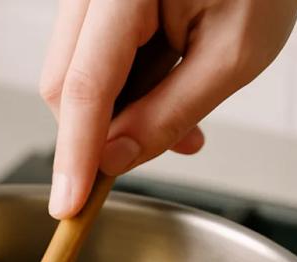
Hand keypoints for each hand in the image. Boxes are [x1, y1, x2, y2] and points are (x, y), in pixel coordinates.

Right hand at [40, 0, 296, 217]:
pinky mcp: (101, 4)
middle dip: (98, 135)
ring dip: (115, 115)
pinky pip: (93, 59)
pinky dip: (122, 90)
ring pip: (75, 75)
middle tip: (150, 154)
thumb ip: (168, 115)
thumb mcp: (232, 56)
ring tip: (183, 124)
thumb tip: (113, 161)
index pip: (85, 87)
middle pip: (65, 84)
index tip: (69, 207)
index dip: (75, 156)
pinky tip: (167, 91)